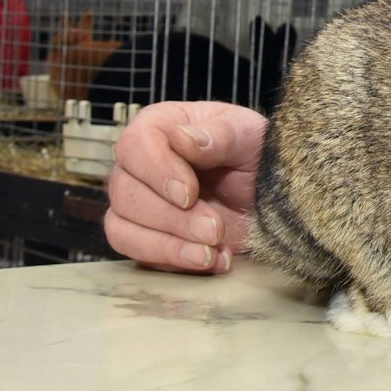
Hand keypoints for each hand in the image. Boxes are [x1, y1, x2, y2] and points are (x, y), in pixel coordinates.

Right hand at [104, 101, 267, 273]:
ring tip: (211, 253)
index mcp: (159, 127)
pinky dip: (176, 262)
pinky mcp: (145, 237)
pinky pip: (140, 256)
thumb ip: (220, 134)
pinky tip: (213, 260)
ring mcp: (137, 204)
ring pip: (122, 229)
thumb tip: (183, 139)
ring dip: (168, 246)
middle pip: (125, 193)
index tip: (189, 193)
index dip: (157, 172)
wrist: (268, 196)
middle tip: (214, 229)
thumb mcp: (249, 136)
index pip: (134, 145)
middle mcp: (139, 165)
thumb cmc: (255, 156)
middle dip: (172, 218)